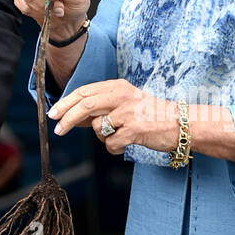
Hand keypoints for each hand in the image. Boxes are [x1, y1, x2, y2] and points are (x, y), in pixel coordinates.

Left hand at [47, 79, 180, 155]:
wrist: (180, 124)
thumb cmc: (151, 116)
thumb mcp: (126, 103)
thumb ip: (102, 107)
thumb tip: (73, 117)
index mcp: (118, 86)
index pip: (85, 92)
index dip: (66, 103)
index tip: (54, 114)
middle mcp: (122, 96)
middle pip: (85, 105)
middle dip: (67, 118)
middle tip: (58, 130)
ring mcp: (128, 112)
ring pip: (98, 128)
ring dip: (103, 137)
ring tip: (119, 136)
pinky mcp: (133, 129)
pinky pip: (110, 143)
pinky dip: (114, 148)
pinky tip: (127, 144)